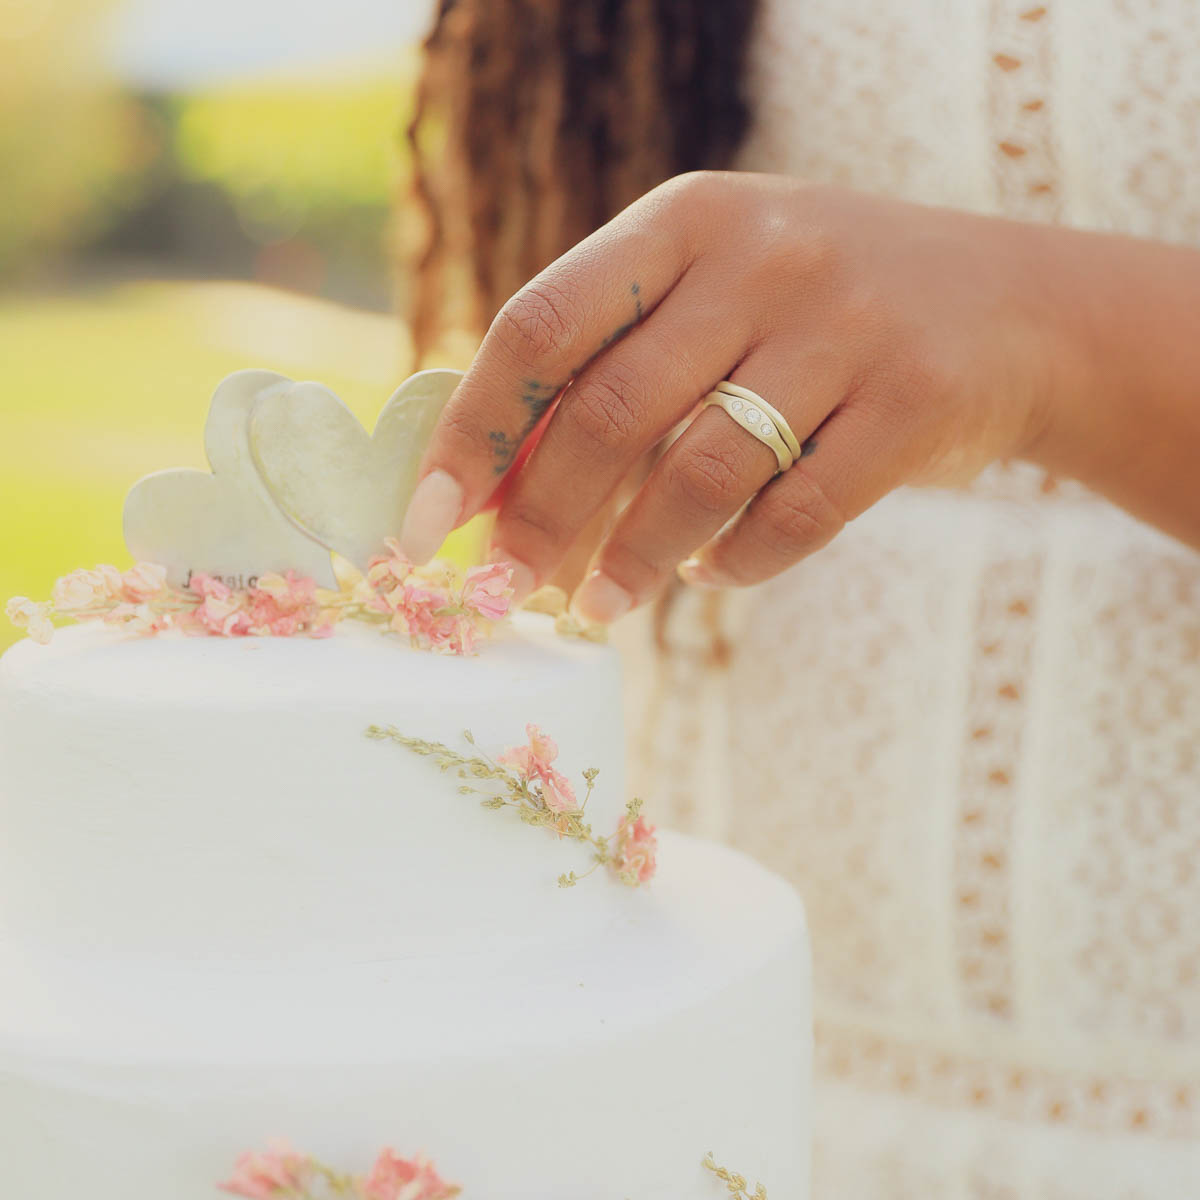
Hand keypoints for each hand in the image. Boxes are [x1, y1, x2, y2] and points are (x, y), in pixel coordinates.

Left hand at [397, 171, 1071, 620]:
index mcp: (683, 221)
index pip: (542, 327)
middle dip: (541, 518)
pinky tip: (712, 574)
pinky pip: (798, 512)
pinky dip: (740, 561)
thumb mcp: (715, 291)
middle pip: (610, 411)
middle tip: (505, 589)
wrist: (1010, 306)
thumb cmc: (816, 311)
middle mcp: (761, 256)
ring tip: (598, 604)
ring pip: (702, 471)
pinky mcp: (915, 399)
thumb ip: (614, 361)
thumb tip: (497, 482)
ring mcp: (847, 324)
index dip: (473, 432)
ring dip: (635, 557)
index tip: (427, 521)